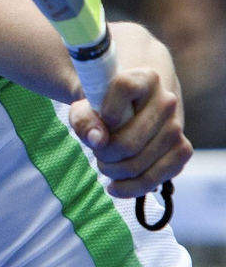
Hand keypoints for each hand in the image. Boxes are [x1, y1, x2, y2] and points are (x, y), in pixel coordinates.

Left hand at [69, 66, 190, 198]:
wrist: (129, 111)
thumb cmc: (102, 109)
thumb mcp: (84, 108)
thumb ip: (84, 120)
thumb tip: (98, 140)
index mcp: (143, 79)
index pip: (125, 88)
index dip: (107, 110)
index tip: (100, 120)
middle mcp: (165, 100)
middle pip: (128, 142)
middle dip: (104, 155)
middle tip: (96, 152)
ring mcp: (176, 126)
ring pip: (139, 162)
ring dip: (114, 171)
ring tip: (104, 165)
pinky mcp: (182, 149)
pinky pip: (158, 176)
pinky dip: (132, 187)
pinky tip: (116, 186)